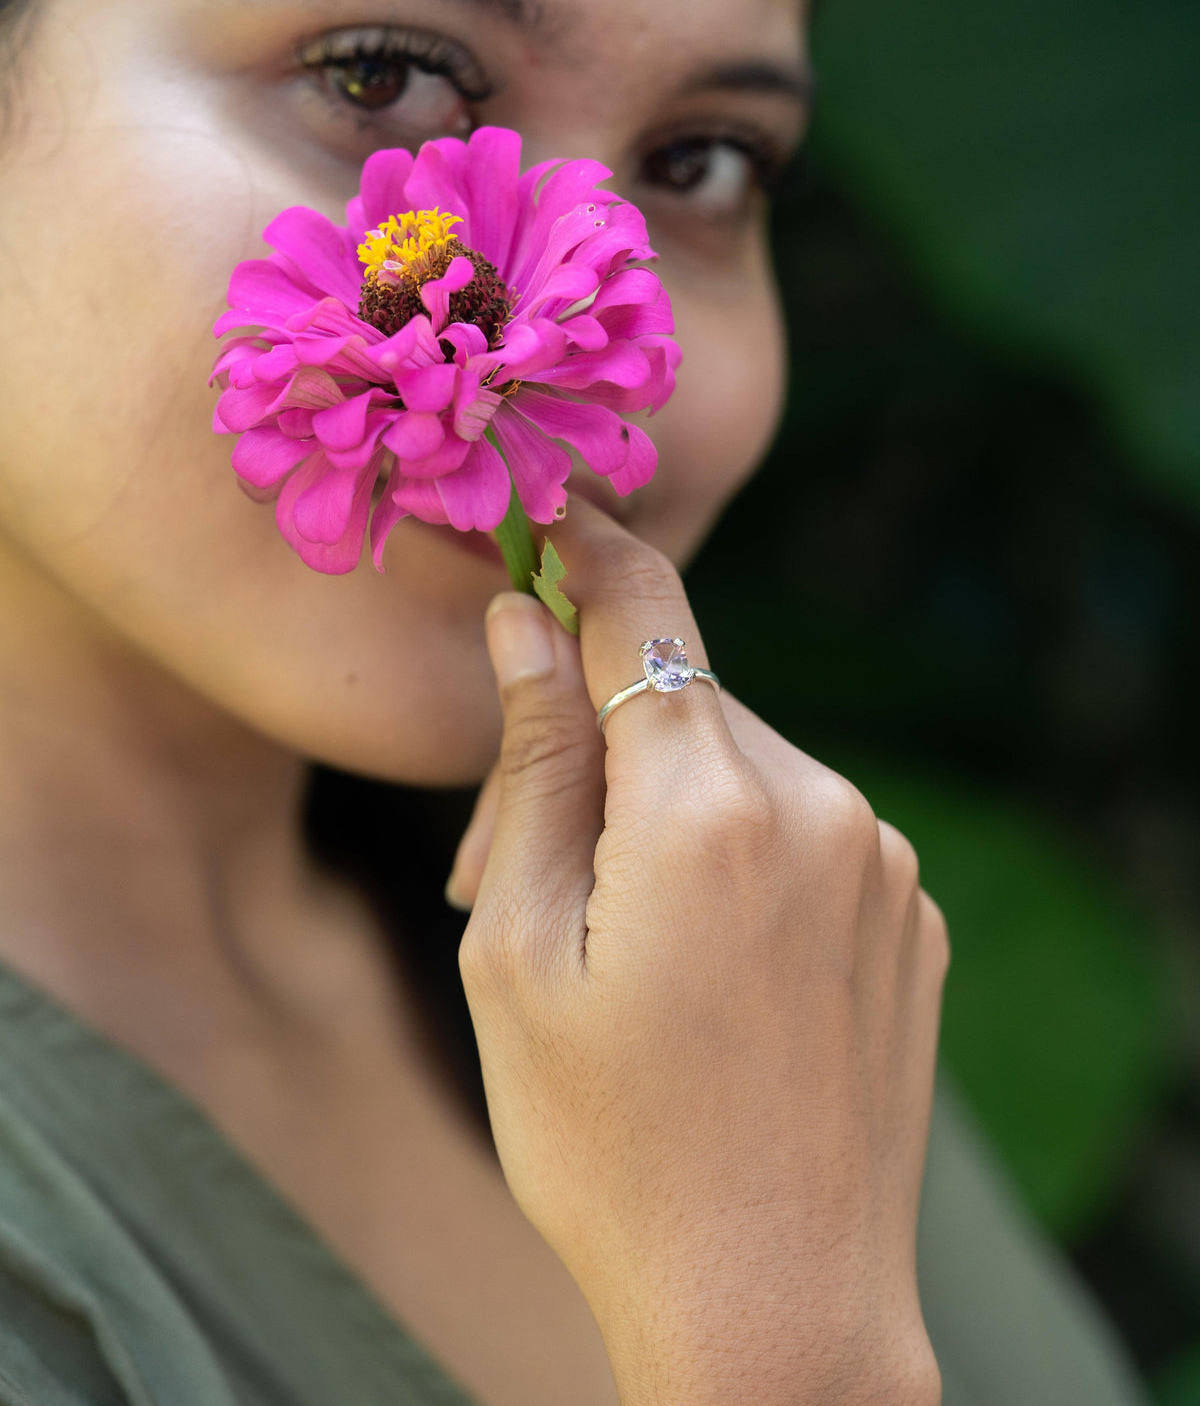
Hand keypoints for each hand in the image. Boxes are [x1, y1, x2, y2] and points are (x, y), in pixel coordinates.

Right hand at [451, 501, 947, 1405]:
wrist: (775, 1311)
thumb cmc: (608, 1146)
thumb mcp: (517, 951)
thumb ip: (533, 765)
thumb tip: (528, 624)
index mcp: (710, 808)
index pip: (639, 611)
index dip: (586, 549)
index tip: (550, 514)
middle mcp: (823, 807)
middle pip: (680, 701)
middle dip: (594, 742)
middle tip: (507, 859)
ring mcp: (884, 864)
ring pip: (743, 767)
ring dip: (667, 809)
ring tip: (614, 943)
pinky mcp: (914, 917)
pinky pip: (807, 834)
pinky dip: (743, 859)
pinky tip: (705, 971)